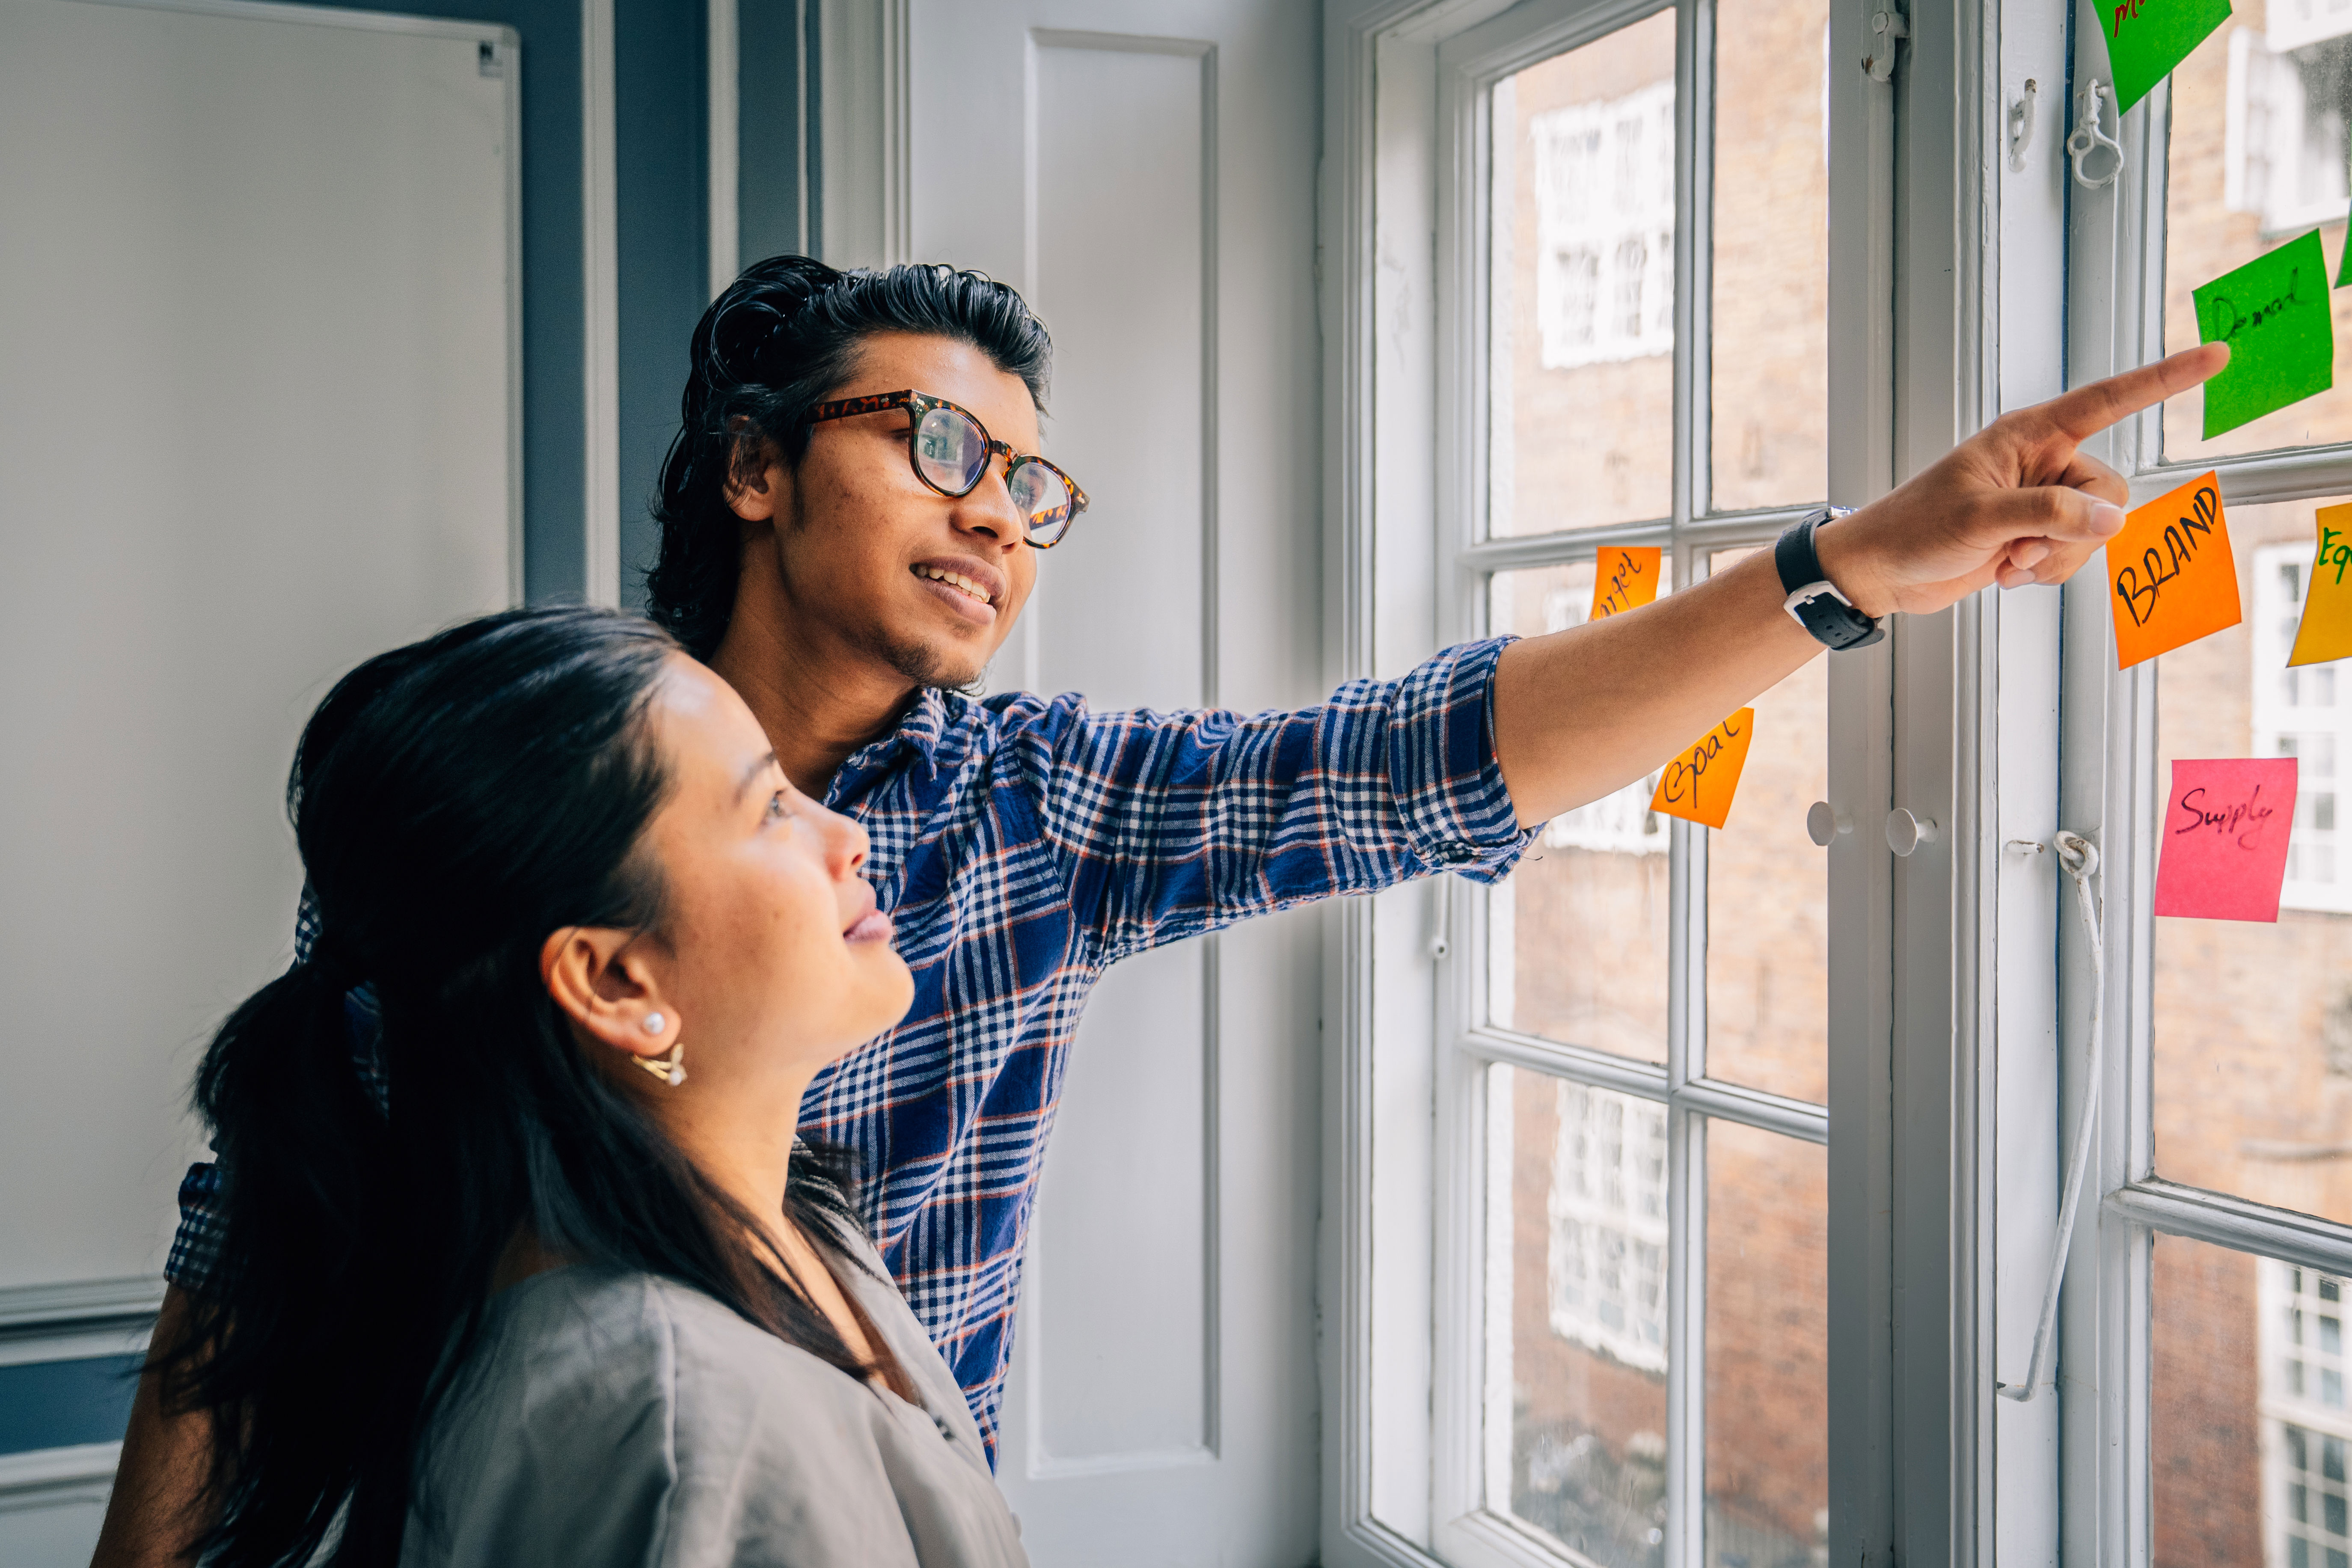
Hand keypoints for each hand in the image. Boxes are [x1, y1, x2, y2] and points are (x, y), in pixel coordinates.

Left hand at [1812, 342, 2229, 618]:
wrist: (1882, 571)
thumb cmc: (1915, 530)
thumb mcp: (1980, 519)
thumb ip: (2049, 515)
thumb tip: (2112, 520)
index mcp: (2028, 434)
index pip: (2110, 399)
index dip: (2165, 378)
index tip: (2215, 355)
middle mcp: (2043, 461)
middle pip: (2109, 491)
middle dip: (2075, 531)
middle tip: (2020, 547)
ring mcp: (2042, 500)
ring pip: (2096, 529)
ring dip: (2057, 557)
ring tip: (2007, 561)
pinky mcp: (2037, 534)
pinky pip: (2075, 554)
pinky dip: (2046, 571)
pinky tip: (2006, 572)